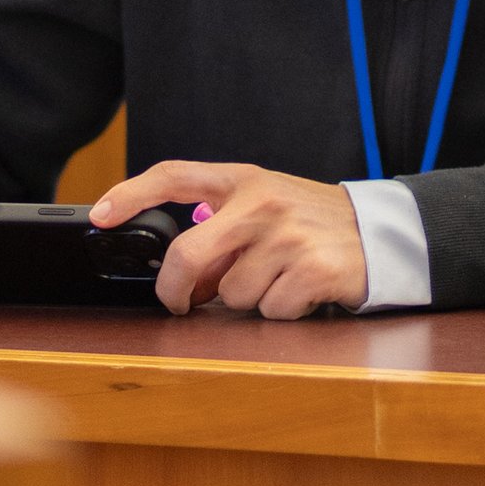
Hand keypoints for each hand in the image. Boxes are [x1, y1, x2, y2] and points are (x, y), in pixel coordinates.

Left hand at [94, 157, 369, 317]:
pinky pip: (270, 310)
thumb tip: (180, 279)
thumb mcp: (265, 208)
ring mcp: (288, 236)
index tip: (103, 215)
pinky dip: (280, 310)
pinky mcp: (313, 269)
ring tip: (275, 279)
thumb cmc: (311, 222)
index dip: (131, 193)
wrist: (382, 232)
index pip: (175, 175)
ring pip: (230, 292)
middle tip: (178, 302)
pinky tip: (299, 291)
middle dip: (174, 289)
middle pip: (188, 253)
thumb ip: (221, 230)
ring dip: (245, 298)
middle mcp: (263, 203)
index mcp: (244, 181)